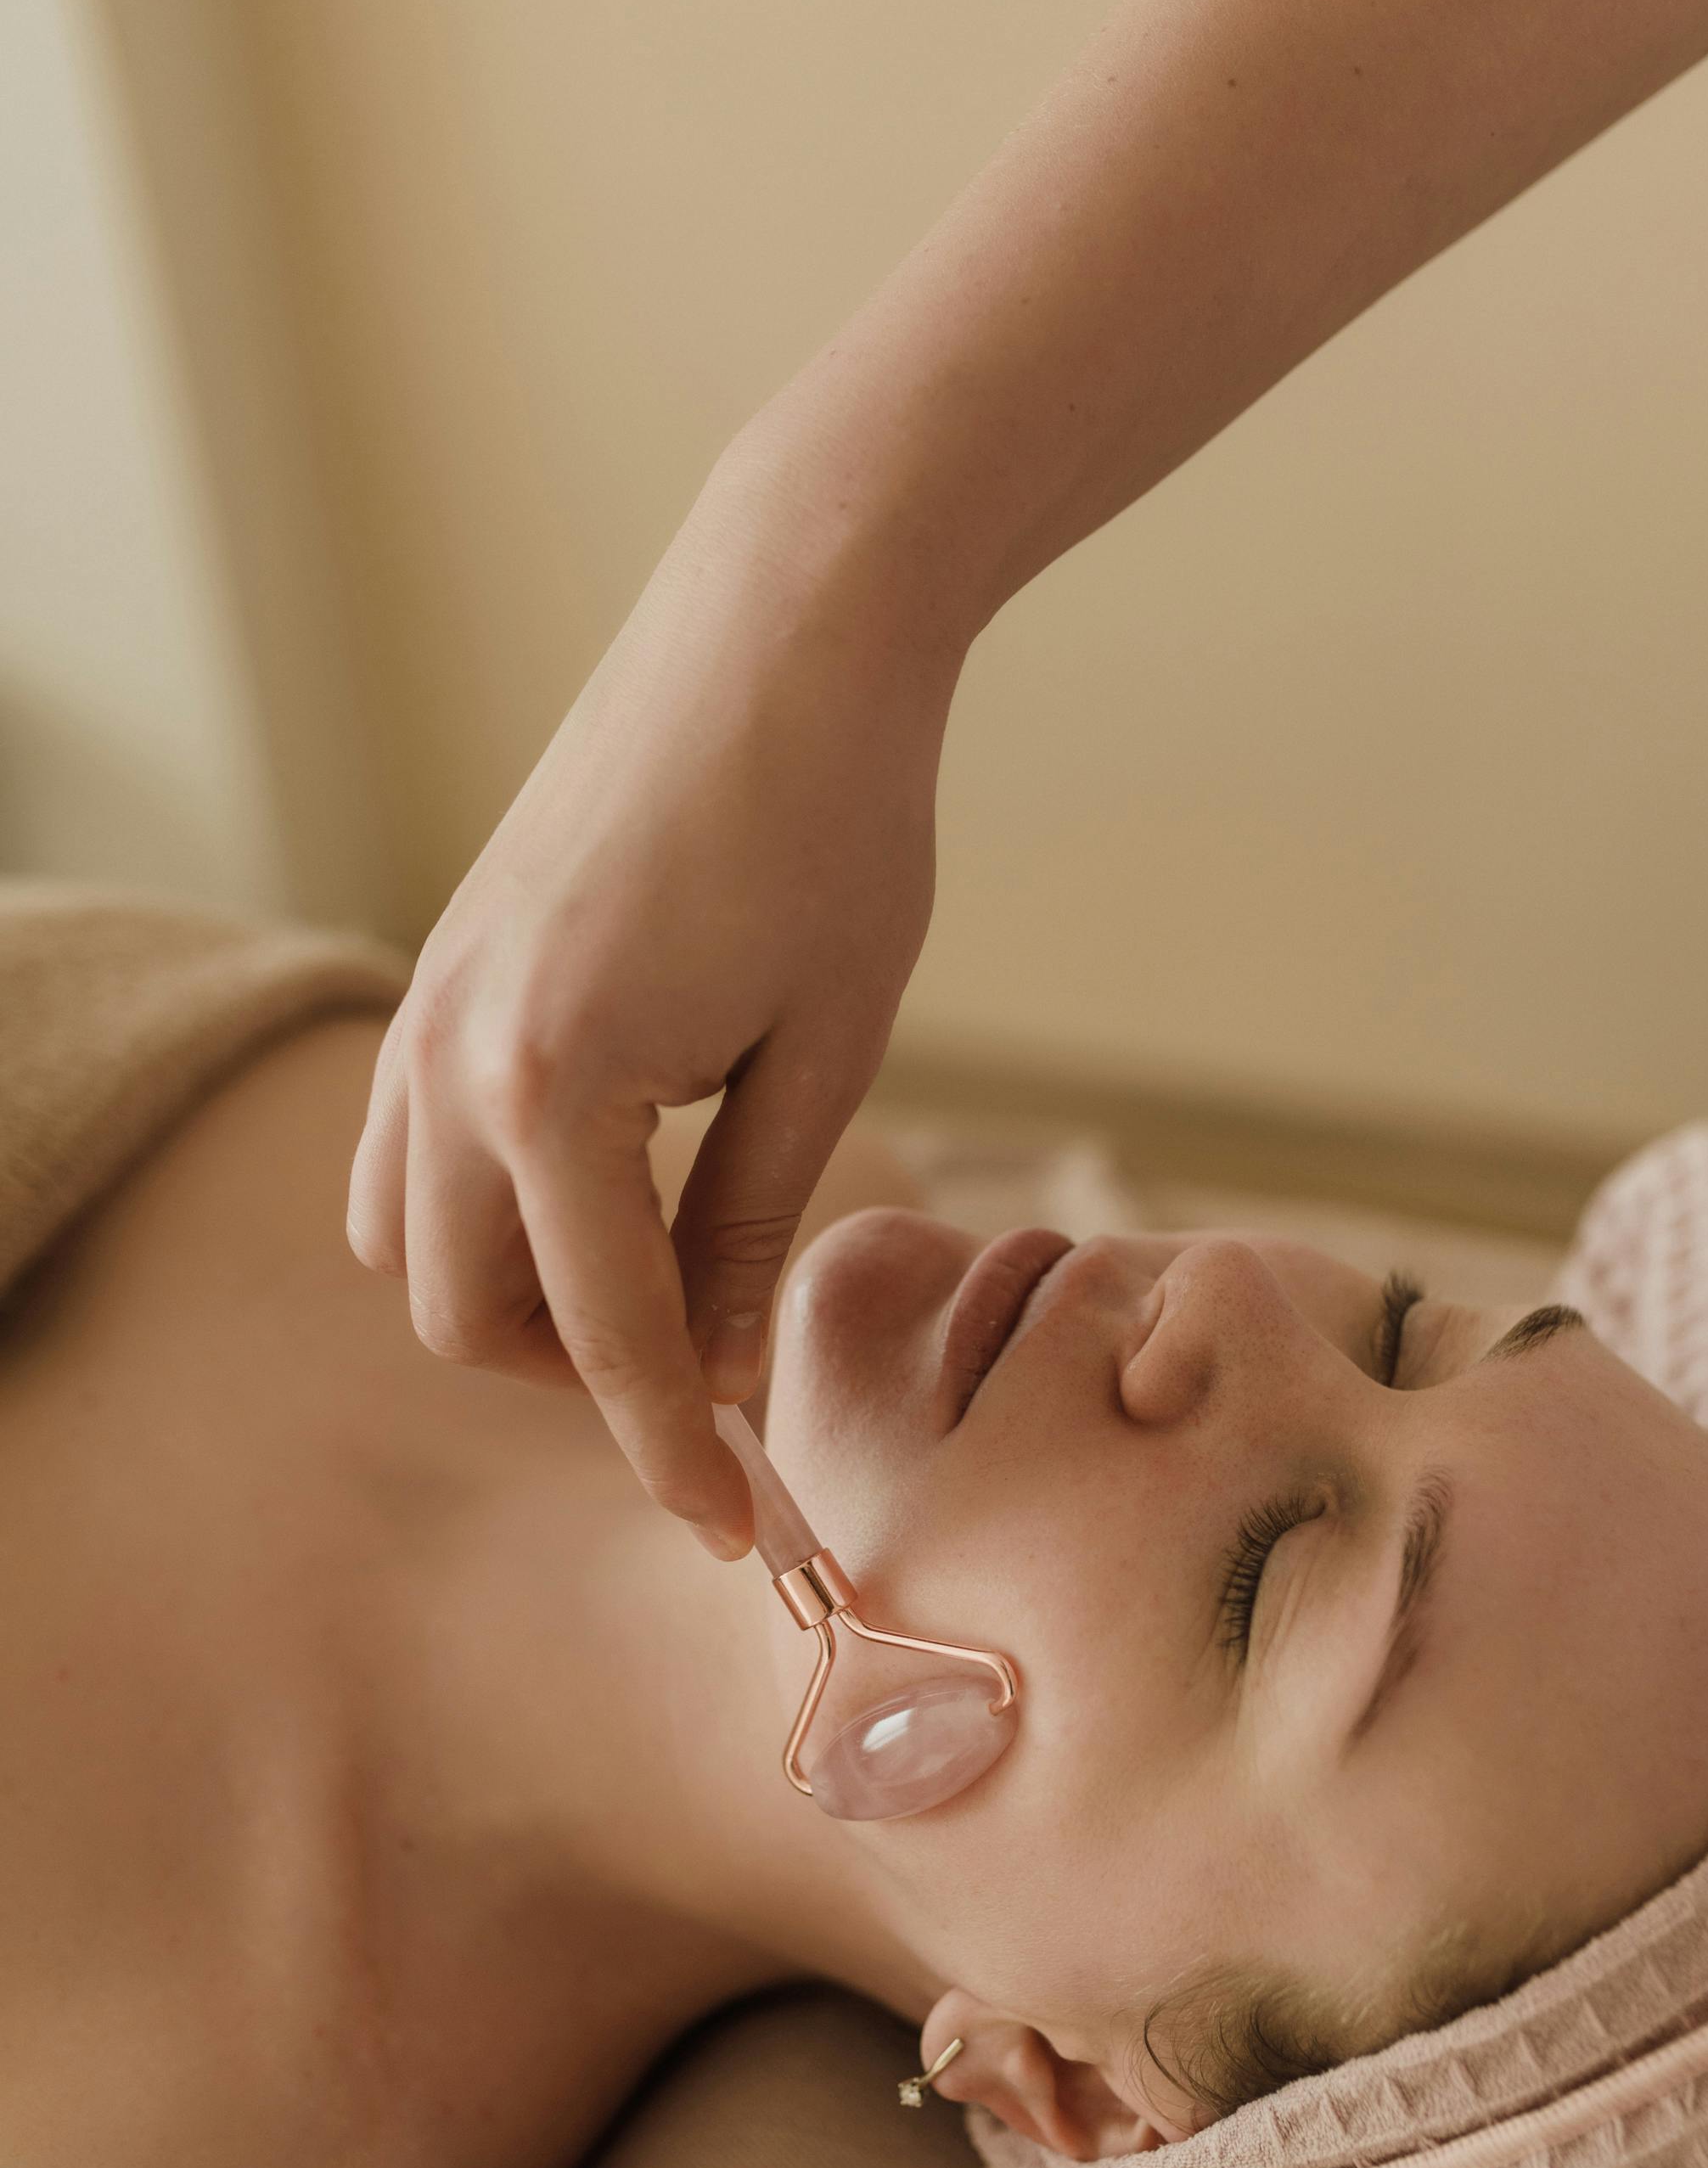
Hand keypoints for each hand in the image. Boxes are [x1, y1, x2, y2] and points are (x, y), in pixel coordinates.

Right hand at [346, 452, 960, 1550]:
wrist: (779, 631)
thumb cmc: (839, 824)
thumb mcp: (826, 1049)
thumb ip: (748, 1223)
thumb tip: (721, 1372)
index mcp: (551, 1084)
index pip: (603, 1334)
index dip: (678, 1452)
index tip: (745, 1535)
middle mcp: (451, 1055)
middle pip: (471, 1316)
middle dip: (586, 1383)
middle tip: (720, 1388)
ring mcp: (426, 1007)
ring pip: (412, 1244)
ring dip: (520, 1305)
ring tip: (661, 1298)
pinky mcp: (441, 969)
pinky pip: (407, 1151)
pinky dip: (483, 1214)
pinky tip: (599, 1199)